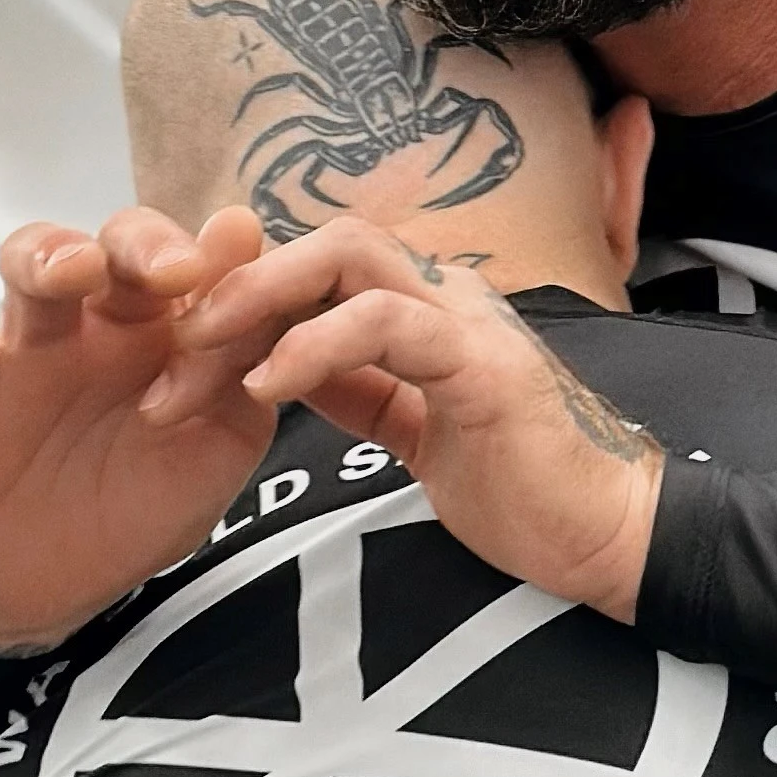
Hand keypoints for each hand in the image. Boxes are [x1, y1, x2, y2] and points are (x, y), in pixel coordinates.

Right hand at [0, 210, 278, 652]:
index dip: (154, 248)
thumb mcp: (221, 434)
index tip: (191, 271)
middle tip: (83, 273)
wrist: (77, 591)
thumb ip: (240, 354)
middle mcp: (49, 342)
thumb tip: (247, 244)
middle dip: (54, 256)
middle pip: (36, 263)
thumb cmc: (150, 493)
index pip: (132, 254)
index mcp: (125, 329)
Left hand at [162, 228, 662, 620]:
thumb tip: (282, 364)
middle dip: (235, 284)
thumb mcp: (411, 428)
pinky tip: (266, 388)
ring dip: (258, 302)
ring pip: (345, 259)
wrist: (606, 534)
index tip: (183, 351)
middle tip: (170, 343)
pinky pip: (382, 323)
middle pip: (321, 242)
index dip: (244, 294)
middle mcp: (445, 296)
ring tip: (200, 357)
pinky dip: (312, 346)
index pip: (319, 268)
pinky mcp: (479, 364)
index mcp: (426, 308)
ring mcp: (466, 321)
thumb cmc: (520, 486)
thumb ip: (356, 386)